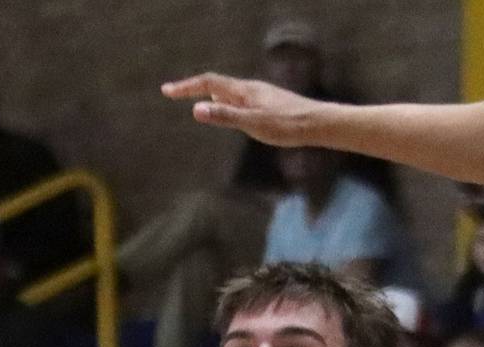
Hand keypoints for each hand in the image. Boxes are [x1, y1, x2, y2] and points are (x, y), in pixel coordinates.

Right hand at [161, 75, 319, 146]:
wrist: (316, 124)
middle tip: (174, 93)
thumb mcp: (253, 123)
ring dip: (209, 94)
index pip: (207, 83)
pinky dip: (225, 102)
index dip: (186, 87)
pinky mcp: (268, 104)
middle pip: (215, 84)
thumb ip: (225, 116)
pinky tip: (231, 111)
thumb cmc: (286, 125)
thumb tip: (196, 109)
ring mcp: (259, 95)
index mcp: (243, 91)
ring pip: (228, 91)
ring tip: (196, 100)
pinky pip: (239, 99)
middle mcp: (249, 89)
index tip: (167, 91)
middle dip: (193, 89)